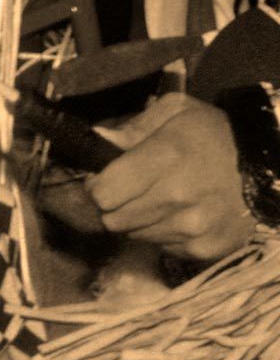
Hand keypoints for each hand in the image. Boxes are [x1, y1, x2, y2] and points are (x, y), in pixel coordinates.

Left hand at [89, 96, 255, 264]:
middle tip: (132, 191)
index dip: (98, 186)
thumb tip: (98, 139)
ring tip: (162, 201)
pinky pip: (164, 248)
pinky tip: (182, 215)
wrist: (268, 165)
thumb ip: (132, 125)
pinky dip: (165, 235)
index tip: (105, 180)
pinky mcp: (207, 249)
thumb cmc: (215, 133)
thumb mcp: (176, 110)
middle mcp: (178, 198)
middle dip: (114, 206)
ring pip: (136, 235)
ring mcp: (194, 227)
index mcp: (165, 158)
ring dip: (140, 221)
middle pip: (113, 220)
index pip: (102, 193)